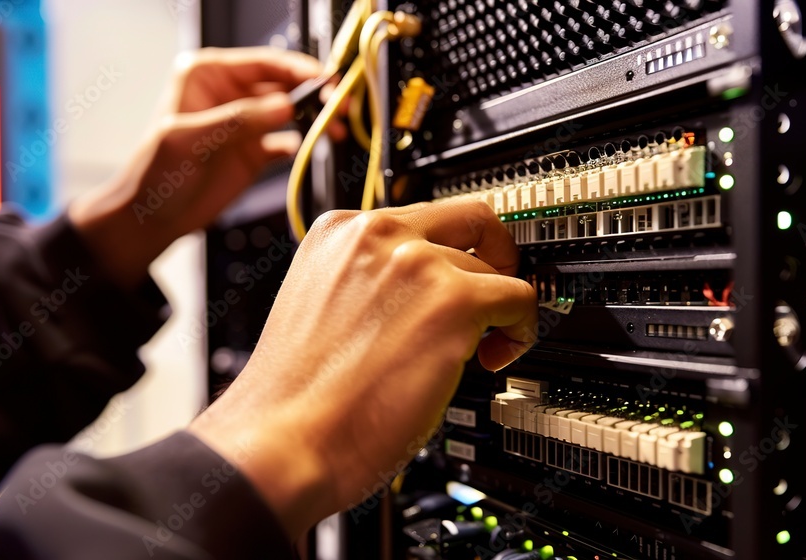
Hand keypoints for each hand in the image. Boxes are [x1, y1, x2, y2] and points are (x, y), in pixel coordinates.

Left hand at [68, 47, 323, 288]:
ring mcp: (245, 123)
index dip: (298, 70)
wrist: (151, 219)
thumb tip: (285, 106)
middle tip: (340, 107)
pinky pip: (288, 141)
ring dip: (316, 118)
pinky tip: (316, 148)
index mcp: (208, 75)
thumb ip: (237, 120)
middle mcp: (230, 93)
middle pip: (284, 85)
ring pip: (292, 112)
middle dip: (315, 95)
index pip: (263, 63)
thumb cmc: (154, 174)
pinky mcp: (255, 151)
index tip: (327, 81)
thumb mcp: (189, 140)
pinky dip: (305, 144)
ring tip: (337, 129)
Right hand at [189, 199, 538, 540]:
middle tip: (491, 297)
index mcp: (338, 232)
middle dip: (489, 258)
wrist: (284, 442)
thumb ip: (367, 282)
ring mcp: (416, 263)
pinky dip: (521, 329)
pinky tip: (495, 358)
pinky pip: (520, 299)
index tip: (461, 270)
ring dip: (494, 310)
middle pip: (469, 221)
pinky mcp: (453, 301)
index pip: (420, 217)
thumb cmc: (295, 398)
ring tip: (476, 351)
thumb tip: (419, 294)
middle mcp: (377, 235)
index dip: (449, 250)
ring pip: (493, 269)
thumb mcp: (320, 306)